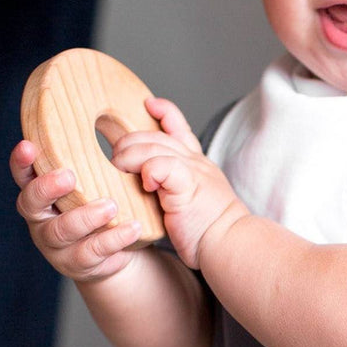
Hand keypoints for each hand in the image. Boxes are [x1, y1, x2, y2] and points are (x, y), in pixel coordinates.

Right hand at [11, 140, 143, 282]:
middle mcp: (42, 216)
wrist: (119, 249)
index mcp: (44, 190)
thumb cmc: (108, 201)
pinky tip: (133, 228)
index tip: (28, 145)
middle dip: (48, 187)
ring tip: (111, 206)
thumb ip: (110, 149)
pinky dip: (113, 240)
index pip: (24, 173)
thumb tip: (141, 107)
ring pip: (61, 230)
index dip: (22, 161)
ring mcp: (56, 243)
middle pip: (31, 202)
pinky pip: (92, 253)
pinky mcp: (77, 263)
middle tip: (69, 176)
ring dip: (85, 217)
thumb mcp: (105, 177)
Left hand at [112, 97, 246, 268]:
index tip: (150, 104)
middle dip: (131, 139)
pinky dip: (149, 169)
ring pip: (155, 147)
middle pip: (157, 135)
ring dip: (130, 154)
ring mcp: (192, 172)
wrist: (231, 243)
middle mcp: (195, 162)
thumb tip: (149, 185)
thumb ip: (172, 187)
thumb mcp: (191, 200)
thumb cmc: (210, 230)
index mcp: (196, 164)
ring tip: (119, 166)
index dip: (165, 112)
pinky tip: (144, 182)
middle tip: (115, 154)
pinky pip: (163, 166)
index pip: (179, 128)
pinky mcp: (187, 186)